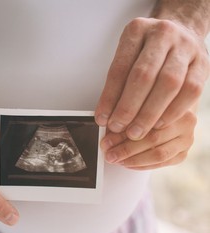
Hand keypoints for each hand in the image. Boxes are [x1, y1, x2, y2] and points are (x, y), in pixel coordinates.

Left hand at [95, 17, 208, 139]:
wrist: (182, 31)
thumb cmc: (147, 49)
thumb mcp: (128, 54)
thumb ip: (118, 81)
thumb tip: (106, 115)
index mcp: (137, 30)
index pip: (119, 69)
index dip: (109, 97)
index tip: (102, 118)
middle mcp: (163, 34)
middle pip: (143, 76)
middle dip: (128, 108)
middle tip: (117, 128)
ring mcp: (186, 47)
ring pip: (168, 84)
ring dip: (149, 113)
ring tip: (135, 132)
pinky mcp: (203, 62)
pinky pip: (190, 90)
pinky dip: (173, 111)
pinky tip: (159, 124)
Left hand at [100, 111, 195, 169]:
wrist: (168, 111)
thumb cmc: (149, 107)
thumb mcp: (137, 105)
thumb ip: (126, 115)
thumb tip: (107, 130)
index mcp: (174, 103)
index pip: (145, 121)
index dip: (122, 132)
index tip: (106, 140)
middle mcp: (185, 121)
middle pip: (152, 138)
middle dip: (125, 148)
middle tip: (108, 152)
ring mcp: (186, 138)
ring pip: (158, 154)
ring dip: (132, 159)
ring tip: (116, 159)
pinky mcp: (182, 153)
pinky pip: (161, 163)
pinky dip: (141, 165)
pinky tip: (127, 163)